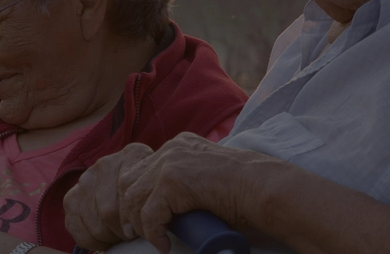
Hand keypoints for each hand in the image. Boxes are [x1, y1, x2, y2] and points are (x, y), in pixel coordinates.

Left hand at [66, 133, 270, 253]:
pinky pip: (149, 215)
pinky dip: (153, 234)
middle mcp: (171, 148)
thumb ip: (185, 181)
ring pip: (134, 198)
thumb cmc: (242, 190)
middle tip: (135, 231)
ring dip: (141, 224)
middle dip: (130, 209)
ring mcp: (170, 162)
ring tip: (155, 239)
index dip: (135, 195)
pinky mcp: (172, 181)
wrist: (260, 187)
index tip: (138, 218)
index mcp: (178, 145)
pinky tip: (164, 244)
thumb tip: (167, 207)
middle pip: (129, 180)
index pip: (140, 168)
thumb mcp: (205, 177)